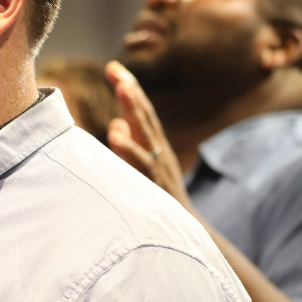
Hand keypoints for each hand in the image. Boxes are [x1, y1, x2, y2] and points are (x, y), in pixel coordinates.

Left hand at [104, 61, 191, 205]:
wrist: (188, 234)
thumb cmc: (161, 200)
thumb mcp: (147, 167)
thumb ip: (131, 144)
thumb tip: (115, 124)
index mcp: (156, 147)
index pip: (143, 112)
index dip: (130, 89)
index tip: (114, 67)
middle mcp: (159, 153)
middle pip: (145, 116)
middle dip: (131, 91)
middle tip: (115, 69)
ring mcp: (159, 169)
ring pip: (146, 135)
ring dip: (134, 109)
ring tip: (122, 88)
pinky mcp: (155, 186)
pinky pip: (142, 166)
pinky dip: (129, 150)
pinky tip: (115, 135)